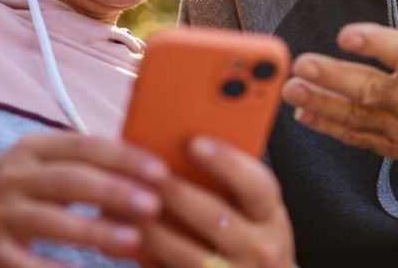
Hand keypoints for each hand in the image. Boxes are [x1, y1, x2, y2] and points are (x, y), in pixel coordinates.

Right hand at [0, 132, 168, 266]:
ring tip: (134, 241)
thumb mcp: (37, 163)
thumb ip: (81, 159)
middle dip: (116, 191)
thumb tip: (147, 163)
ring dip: (96, 232)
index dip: (124, 157)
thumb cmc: (12, 190)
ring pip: (52, 221)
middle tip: (155, 204)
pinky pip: (30, 265)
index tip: (160, 170)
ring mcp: (0, 217)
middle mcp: (13, 178)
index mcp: (32, 149)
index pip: (83, 146)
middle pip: (71, 181)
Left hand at [140, 136, 294, 267]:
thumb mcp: (255, 211)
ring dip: (154, 229)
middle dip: (176, 192)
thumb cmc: (251, 239)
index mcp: (271, 217)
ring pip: (188, 254)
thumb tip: (186, 143)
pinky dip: (149, 258)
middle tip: (147, 171)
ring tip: (127, 205)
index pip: (257, 185)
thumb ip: (232, 184)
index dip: (226, 162)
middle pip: (215, 218)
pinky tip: (130, 241)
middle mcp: (261, 249)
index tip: (194, 141)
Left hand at [282, 0, 397, 166]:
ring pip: (358, 116)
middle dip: (333, 78)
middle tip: (301, 64)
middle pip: (372, 89)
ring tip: (291, 89)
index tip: (345, 33)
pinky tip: (303, 113)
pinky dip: (331, 127)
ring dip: (323, 103)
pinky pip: (359, 137)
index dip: (375, 44)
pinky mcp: (397, 145)